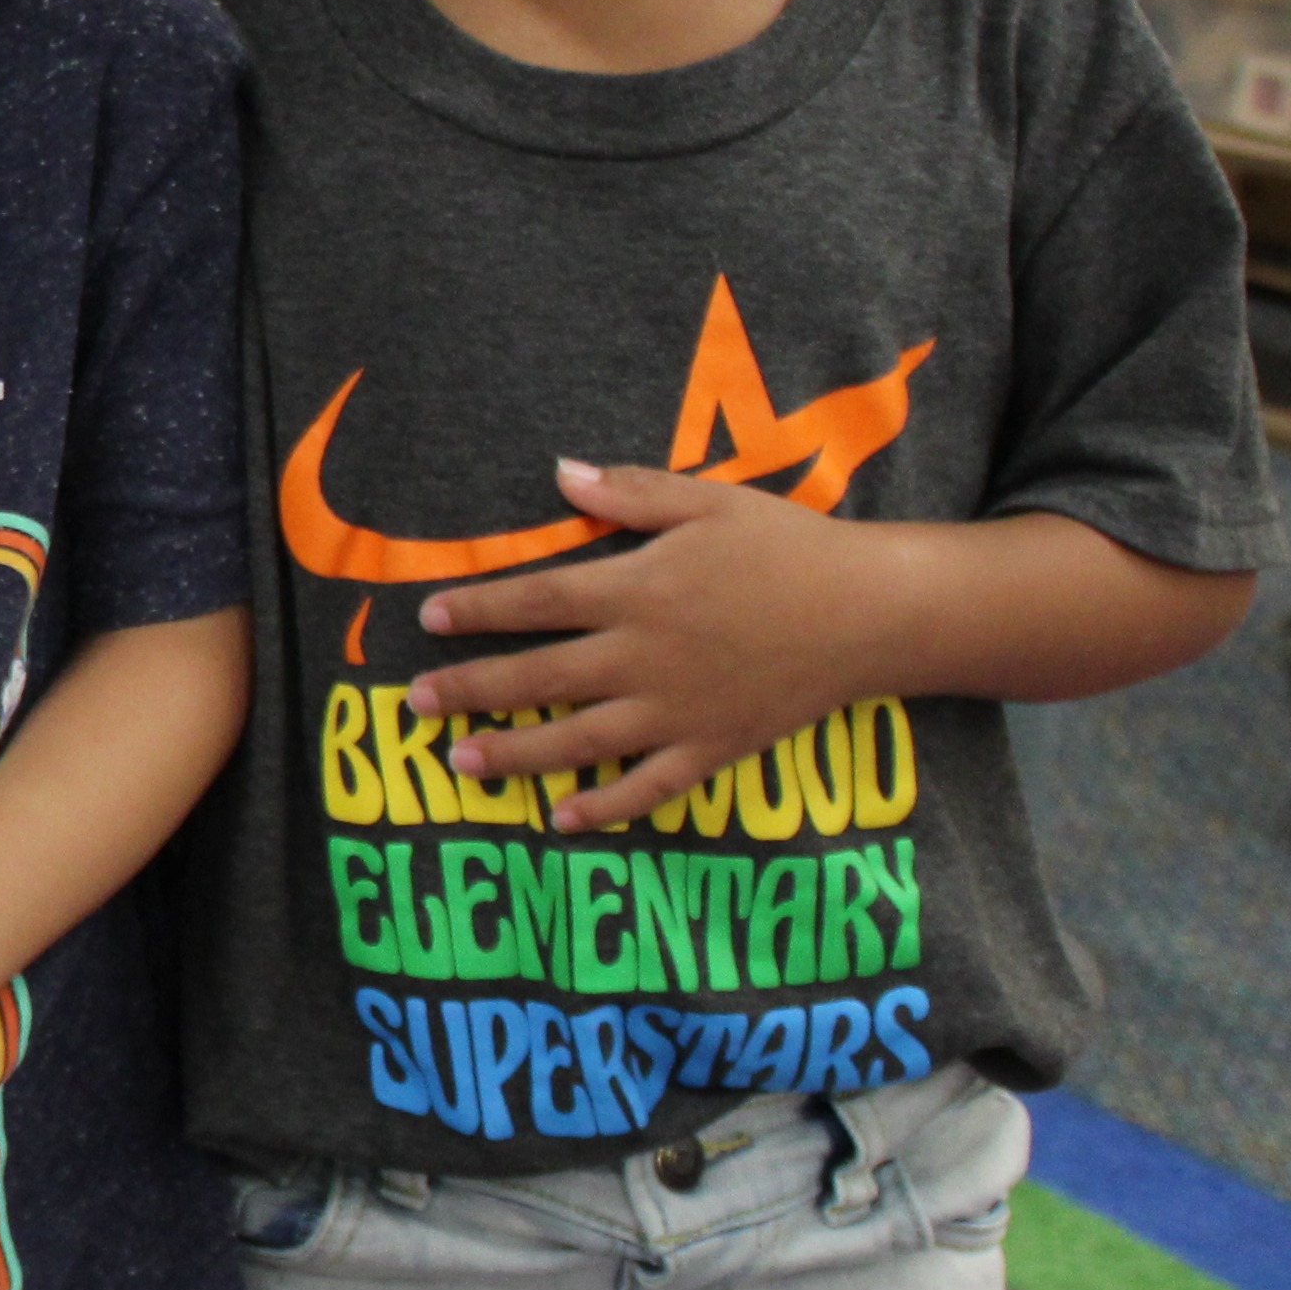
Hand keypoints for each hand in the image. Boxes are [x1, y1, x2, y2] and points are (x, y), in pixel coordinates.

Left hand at [408, 460, 917, 831]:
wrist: (874, 613)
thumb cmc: (790, 548)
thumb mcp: (709, 502)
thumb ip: (629, 491)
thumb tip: (559, 472)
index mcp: (640, 591)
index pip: (538, 601)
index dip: (480, 610)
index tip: (429, 618)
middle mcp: (648, 657)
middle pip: (541, 678)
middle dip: (472, 690)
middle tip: (415, 704)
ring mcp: (680, 711)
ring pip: (579, 741)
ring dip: (515, 755)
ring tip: (461, 762)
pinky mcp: (715, 749)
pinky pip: (649, 789)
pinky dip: (603, 808)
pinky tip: (560, 818)